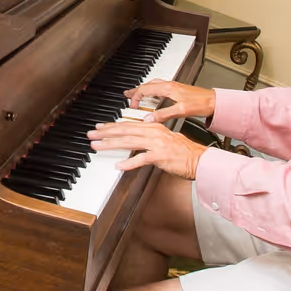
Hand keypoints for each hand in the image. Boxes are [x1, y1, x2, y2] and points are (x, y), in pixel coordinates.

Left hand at [87, 119, 208, 179]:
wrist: (199, 160)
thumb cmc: (184, 152)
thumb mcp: (165, 140)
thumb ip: (150, 138)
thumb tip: (135, 140)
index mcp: (154, 127)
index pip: (129, 125)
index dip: (112, 126)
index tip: (100, 127)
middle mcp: (154, 132)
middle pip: (125, 131)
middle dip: (106, 133)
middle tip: (91, 134)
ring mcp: (157, 144)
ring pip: (129, 142)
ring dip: (111, 144)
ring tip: (97, 146)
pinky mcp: (160, 156)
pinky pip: (141, 159)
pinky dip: (129, 163)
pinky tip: (118, 165)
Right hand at [124, 80, 214, 123]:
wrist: (215, 102)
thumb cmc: (201, 104)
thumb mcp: (180, 110)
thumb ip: (163, 115)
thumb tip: (148, 119)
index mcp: (168, 88)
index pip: (145, 89)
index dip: (135, 97)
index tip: (131, 106)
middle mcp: (169, 85)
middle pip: (147, 85)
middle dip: (136, 90)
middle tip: (127, 95)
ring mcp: (174, 87)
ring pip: (153, 85)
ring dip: (144, 89)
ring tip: (137, 94)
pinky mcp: (178, 90)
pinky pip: (160, 88)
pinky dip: (152, 91)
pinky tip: (154, 97)